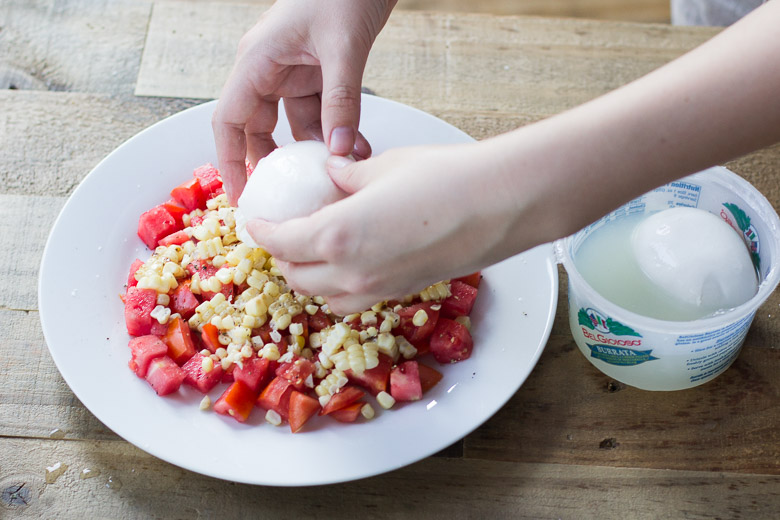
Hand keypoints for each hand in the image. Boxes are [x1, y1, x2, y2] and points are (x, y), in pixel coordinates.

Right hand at [212, 0, 396, 204]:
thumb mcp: (343, 48)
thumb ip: (341, 102)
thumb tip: (338, 151)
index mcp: (257, 60)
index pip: (230, 120)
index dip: (231, 161)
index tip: (242, 195)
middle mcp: (268, 68)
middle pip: (258, 128)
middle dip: (276, 163)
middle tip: (292, 197)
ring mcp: (292, 70)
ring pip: (295, 124)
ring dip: (317, 148)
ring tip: (341, 170)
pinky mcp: (317, 71)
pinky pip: (321, 111)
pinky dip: (336, 131)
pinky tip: (355, 148)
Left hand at [244, 142, 532, 313]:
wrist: (499, 205)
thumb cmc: (442, 178)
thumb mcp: (383, 167)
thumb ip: (347, 175)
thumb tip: (333, 174)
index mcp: (334, 237)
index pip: (280, 242)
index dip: (262, 230)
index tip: (256, 219)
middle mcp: (350, 274)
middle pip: (297, 277)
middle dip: (282, 257)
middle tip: (284, 233)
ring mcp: (377, 290)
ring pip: (325, 296)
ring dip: (311, 277)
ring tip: (314, 252)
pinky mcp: (402, 293)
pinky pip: (356, 300)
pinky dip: (342, 287)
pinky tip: (353, 262)